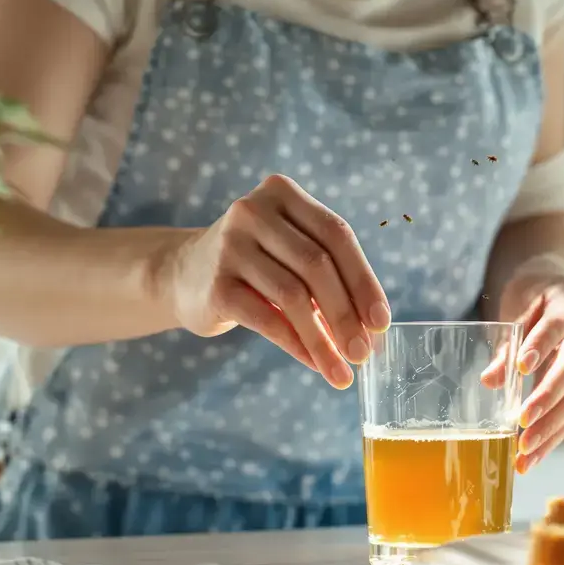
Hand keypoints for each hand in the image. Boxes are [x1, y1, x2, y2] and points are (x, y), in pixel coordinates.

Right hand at [163, 174, 390, 388]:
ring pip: (294, 296)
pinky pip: (267, 320)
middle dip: (347, 314)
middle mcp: (254, 212)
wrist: (182, 275)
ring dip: (324, 340)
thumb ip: (328, 277)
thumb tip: (372, 330)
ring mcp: (230, 246)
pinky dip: (297, 345)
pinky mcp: (216, 284)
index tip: (381, 321)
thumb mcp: (290, 254)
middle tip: (364, 353)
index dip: (364, 280)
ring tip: (342, 370)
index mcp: (282, 193)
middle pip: (317, 265)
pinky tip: (315, 364)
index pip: (336, 234)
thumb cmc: (254, 266)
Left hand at [483, 257, 563, 472]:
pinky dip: (554, 436)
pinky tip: (534, 456)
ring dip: (551, 429)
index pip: (557, 327)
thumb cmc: (536, 294)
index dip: (540, 347)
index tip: (521, 369)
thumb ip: (508, 342)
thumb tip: (490, 381)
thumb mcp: (519, 305)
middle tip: (521, 425)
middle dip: (547, 400)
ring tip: (523, 454)